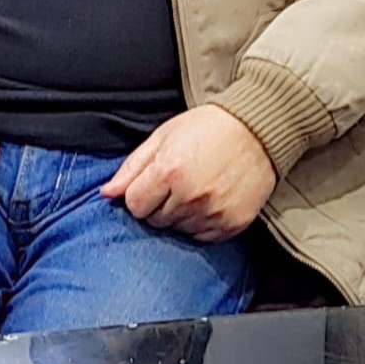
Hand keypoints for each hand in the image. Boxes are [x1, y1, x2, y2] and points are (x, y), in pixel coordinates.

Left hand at [100, 104, 275, 242]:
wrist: (257, 129)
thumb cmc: (208, 127)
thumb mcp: (164, 135)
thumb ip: (133, 166)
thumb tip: (107, 193)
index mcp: (169, 170)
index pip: (134, 205)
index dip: (139, 193)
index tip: (153, 182)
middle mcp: (189, 196)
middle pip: (155, 220)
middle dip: (159, 203)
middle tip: (178, 181)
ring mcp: (212, 212)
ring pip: (178, 229)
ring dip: (181, 213)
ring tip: (197, 186)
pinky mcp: (231, 224)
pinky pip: (202, 236)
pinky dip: (202, 222)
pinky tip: (210, 198)